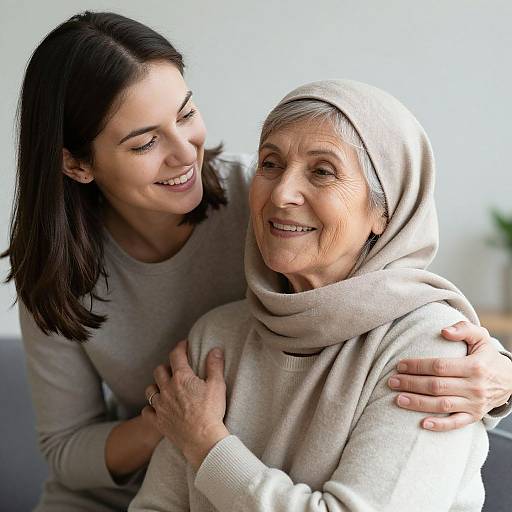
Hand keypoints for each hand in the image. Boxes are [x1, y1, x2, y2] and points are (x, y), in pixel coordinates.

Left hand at [143, 340, 229, 469]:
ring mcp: (160, 406)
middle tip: (176, 369)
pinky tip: (158, 407)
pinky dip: (150, 407)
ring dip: (156, 386)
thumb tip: (215, 350)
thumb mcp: (217, 385)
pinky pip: (146, 411)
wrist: (202, 440)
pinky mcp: (158, 421)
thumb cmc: (211, 411)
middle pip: (159, 370)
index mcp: (181, 378)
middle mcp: (167, 389)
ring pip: (150, 389)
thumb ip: (215, 365)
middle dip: (167, 366)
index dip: (180, 347)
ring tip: (165, 387)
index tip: (184, 345)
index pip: (176, 355)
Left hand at [388, 321, 511, 430]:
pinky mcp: (475, 416)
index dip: (417, 366)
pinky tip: (422, 423)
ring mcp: (475, 404)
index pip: (439, 367)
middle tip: (392, 381)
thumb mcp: (480, 337)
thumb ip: (463, 329)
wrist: (510, 380)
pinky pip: (456, 423)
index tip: (400, 365)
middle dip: (411, 384)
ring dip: (418, 403)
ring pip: (442, 405)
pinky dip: (440, 425)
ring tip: (398, 399)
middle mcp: (475, 387)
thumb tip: (444, 331)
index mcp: (474, 366)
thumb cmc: (486, 356)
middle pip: (436, 386)